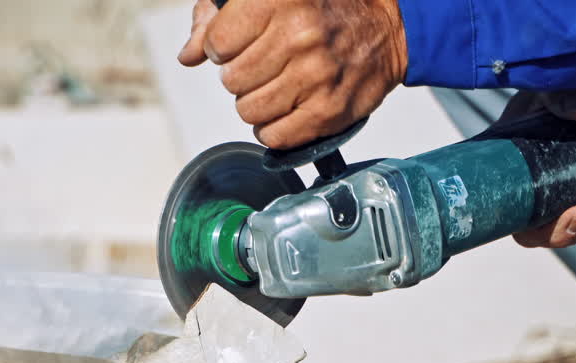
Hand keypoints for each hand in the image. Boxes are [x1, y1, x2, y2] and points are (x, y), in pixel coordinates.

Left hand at [178, 0, 407, 149]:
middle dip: (241, 75)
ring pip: (248, 111)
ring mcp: (316, 76)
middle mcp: (299, 37)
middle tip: (266, 64)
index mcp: (279, 0)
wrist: (388, 28)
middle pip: (231, 81)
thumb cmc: (322, 10)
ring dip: (257, 102)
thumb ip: (216, 20)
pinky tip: (290, 105)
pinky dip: (275, 127)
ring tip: (280, 83)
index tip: (239, 43)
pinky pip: (273, 136)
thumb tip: (188, 55)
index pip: (217, 43)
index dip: (221, 47)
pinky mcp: (328, 111)